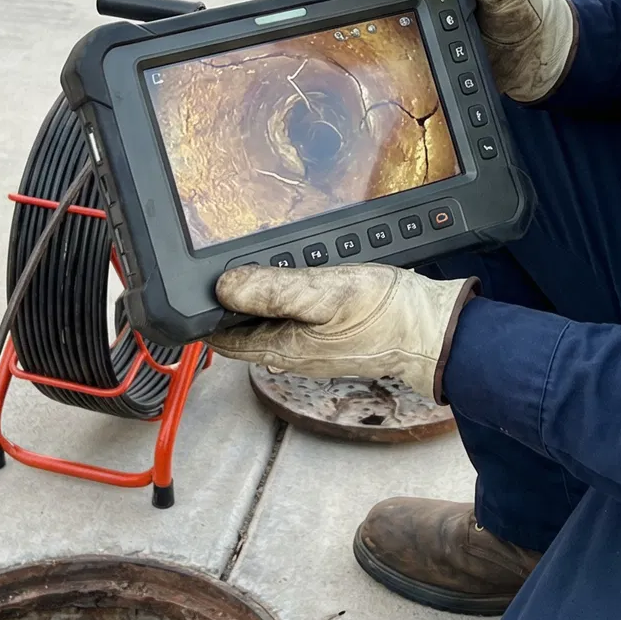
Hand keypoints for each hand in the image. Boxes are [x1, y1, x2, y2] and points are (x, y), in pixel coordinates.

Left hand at [209, 264, 475, 400]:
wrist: (435, 331)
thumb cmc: (387, 316)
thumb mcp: (326, 293)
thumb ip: (274, 291)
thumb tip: (225, 287)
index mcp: (282, 348)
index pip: (221, 339)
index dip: (200, 316)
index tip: (186, 290)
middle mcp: (291, 352)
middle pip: (241, 330)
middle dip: (223, 304)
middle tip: (210, 267)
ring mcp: (311, 346)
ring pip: (266, 322)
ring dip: (252, 299)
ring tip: (242, 266)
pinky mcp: (330, 335)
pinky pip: (292, 317)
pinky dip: (282, 297)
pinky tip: (289, 277)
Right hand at [336, 0, 575, 102]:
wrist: (537, 54)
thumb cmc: (521, 5)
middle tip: (331, 15)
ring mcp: (416, 22)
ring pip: (375, 22)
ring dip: (356, 30)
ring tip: (341, 42)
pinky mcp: (418, 53)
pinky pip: (389, 54)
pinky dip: (373, 62)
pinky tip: (366, 74)